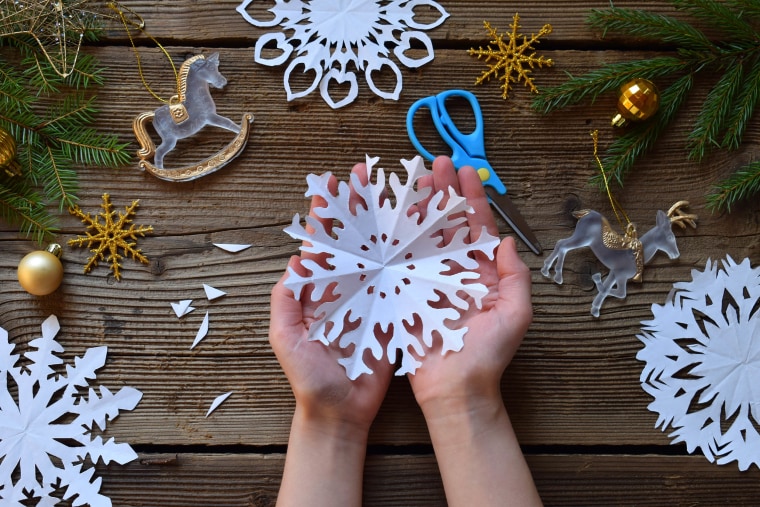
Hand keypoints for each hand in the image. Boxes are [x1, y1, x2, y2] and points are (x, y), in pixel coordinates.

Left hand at [269, 162, 393, 432]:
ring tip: (401, 193)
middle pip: (354, 238)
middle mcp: (346, 287)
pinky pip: (401, 281)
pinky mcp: (391, 313)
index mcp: (317, 289)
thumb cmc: (310, 378)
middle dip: (360, 205)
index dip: (326, 212)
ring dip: (389, 223)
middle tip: (371, 174)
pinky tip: (422, 234)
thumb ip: (286, 300)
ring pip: (381, 253)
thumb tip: (294, 259)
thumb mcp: (286, 338)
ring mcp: (370, 298)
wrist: (340, 412)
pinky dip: (411, 258)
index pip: (322, 242)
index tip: (332, 182)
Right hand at [408, 155, 532, 413]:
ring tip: (411, 178)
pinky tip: (386, 215)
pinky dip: (393, 237)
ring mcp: (427, 280)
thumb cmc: (488, 356)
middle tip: (436, 163)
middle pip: (447, 223)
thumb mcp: (515, 315)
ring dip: (417, 206)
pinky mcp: (405, 293)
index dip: (472, 198)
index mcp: (482, 272)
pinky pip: (398, 261)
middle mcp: (453, 271)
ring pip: (421, 235)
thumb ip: (516, 277)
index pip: (476, 227)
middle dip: (442, 192)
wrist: (455, 390)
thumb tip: (508, 240)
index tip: (466, 170)